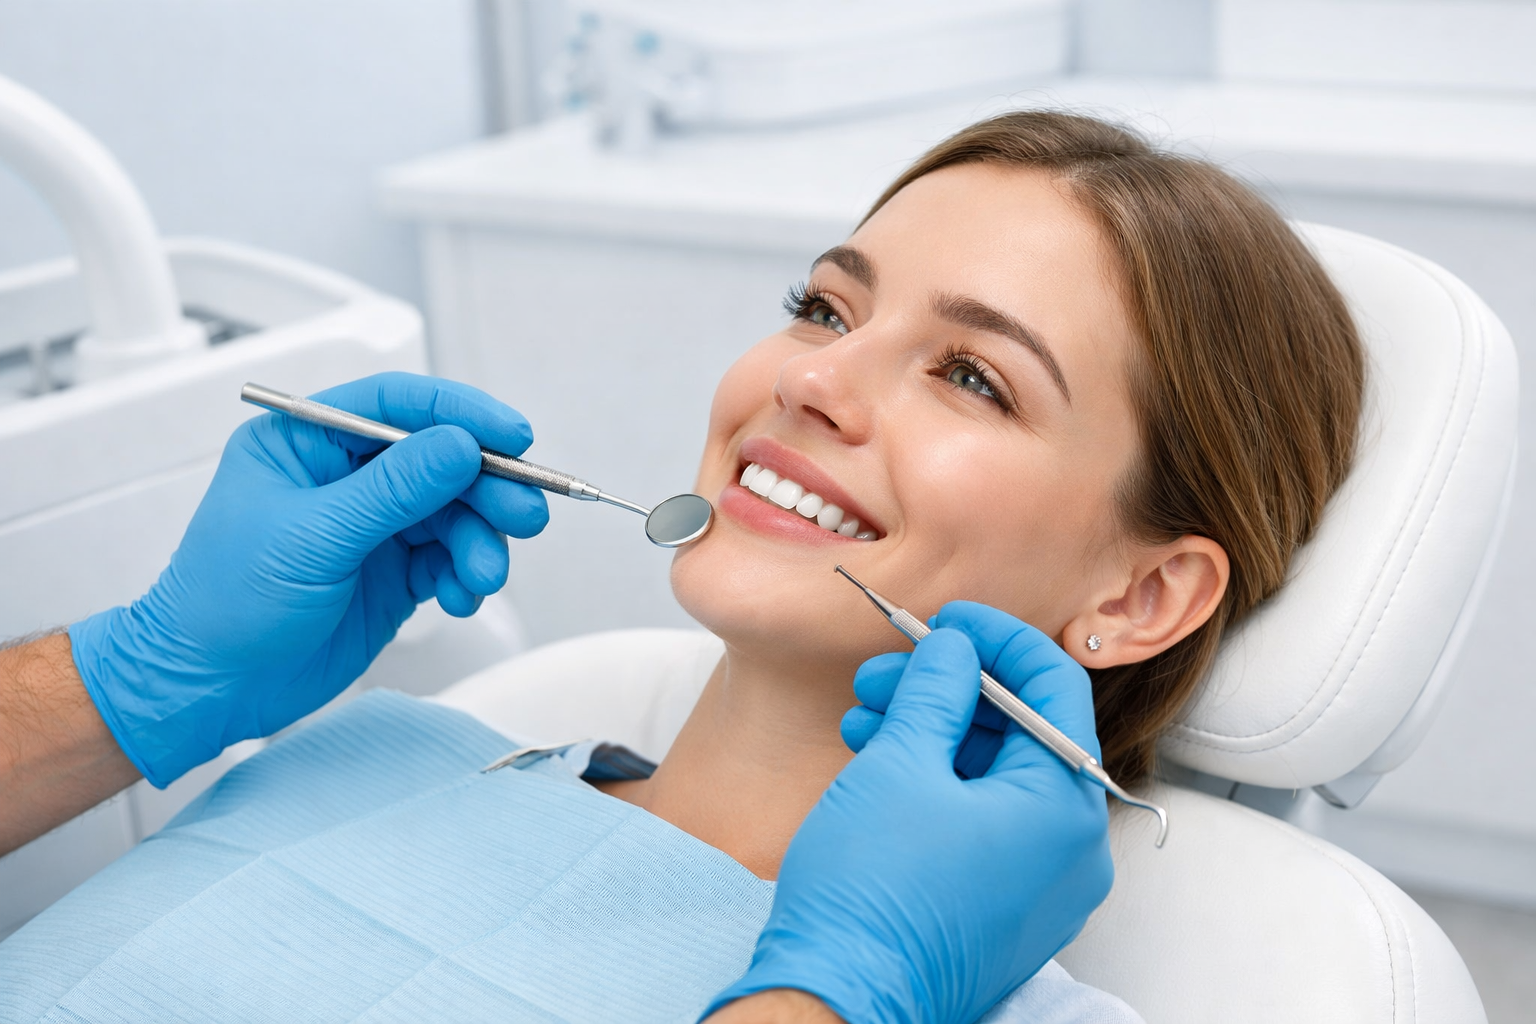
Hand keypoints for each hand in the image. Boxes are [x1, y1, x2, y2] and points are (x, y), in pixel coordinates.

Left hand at [68, 373, 548, 786]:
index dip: (462, 414)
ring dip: (482, 542)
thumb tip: (460, 444)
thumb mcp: (311, 536)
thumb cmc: (223, 605)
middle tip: (525, 515)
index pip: (398, 406)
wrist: (209, 689)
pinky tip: (462, 598)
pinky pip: (450, 560)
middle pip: (442, 460)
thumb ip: (393, 490)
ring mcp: (373, 526)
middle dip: (489, 488)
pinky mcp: (392, 574)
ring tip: (483, 577)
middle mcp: (346, 477)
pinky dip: (466, 577)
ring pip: (456, 513)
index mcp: (308, 442)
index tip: (514, 436)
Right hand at [707, 601, 1113, 1023]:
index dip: (996, 638)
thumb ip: (938, 689)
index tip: (945, 618)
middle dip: (947, 689)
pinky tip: (874, 758)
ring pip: (994, 776)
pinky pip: (984, 822)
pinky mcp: (1004, 906)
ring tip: (862, 714)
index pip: (1053, 686)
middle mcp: (1072, 850)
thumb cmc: (872, 888)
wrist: (837, 998)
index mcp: (1066, 808)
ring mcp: (1041, 885)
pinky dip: (935, 783)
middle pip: (1020, 731)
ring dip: (930, 732)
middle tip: (883, 670)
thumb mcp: (900, 762)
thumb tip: (956, 647)